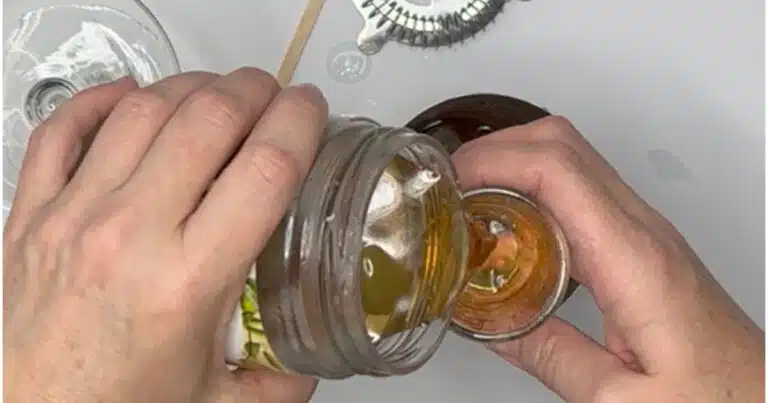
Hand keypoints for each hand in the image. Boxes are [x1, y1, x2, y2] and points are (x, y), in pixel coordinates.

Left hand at [3, 68, 326, 402]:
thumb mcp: (217, 401)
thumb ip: (279, 381)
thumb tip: (309, 355)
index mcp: (187, 281)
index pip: (264, 168)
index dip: (300, 122)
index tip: (311, 110)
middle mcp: (129, 235)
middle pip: (208, 119)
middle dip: (254, 90)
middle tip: (272, 96)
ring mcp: (74, 215)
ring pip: (142, 109)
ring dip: (192, 87)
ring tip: (218, 95)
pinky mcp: (33, 213)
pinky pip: (63, 128)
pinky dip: (101, 99)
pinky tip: (133, 97)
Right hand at [451, 116, 764, 402]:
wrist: (762, 398)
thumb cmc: (715, 401)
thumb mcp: (619, 400)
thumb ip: (550, 356)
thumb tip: (492, 323)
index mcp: (634, 260)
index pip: (558, 170)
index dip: (494, 160)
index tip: (450, 181)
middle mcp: (643, 230)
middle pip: (563, 143)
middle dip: (496, 148)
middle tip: (451, 184)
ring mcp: (645, 230)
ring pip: (573, 157)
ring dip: (515, 162)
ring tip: (471, 200)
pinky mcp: (643, 242)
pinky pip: (583, 189)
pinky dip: (536, 187)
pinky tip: (511, 223)